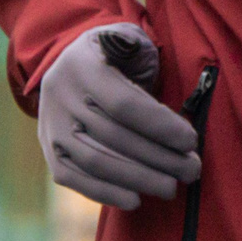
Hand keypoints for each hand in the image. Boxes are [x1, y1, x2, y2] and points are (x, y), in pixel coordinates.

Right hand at [36, 23, 202, 208]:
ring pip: (95, 161)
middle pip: (113, 137)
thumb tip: (153, 73)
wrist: (67, 64)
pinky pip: (73, 178)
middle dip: (158, 158)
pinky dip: (104, 193)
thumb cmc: (112, 54)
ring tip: (171, 187)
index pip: (124, 104)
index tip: (190, 141)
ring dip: (137, 179)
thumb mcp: (126, 40)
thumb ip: (140, 53)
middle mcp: (60, 96)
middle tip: (191, 170)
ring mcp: (51, 126)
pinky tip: (135, 200)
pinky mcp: (50, 150)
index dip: (160, 126)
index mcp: (83, 64)